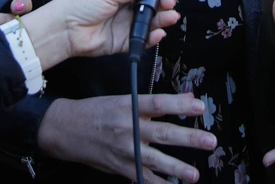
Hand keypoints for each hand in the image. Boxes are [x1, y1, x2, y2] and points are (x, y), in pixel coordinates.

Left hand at [20, 0, 178, 69]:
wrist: (65, 30)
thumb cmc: (78, 5)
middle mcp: (122, 7)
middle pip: (148, 5)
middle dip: (161, 4)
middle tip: (170, 3)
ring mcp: (122, 24)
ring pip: (147, 22)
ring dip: (160, 20)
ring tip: (170, 17)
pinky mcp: (121, 42)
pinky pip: (140, 40)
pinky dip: (150, 37)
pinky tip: (158, 32)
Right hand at [38, 93, 213, 183]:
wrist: (66, 129)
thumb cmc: (97, 111)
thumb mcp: (123, 99)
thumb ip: (153, 103)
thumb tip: (185, 99)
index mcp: (128, 106)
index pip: (158, 104)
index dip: (179, 106)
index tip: (199, 106)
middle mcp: (127, 128)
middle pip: (162, 133)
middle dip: (188, 139)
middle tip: (209, 141)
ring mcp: (123, 150)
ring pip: (154, 160)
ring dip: (176, 168)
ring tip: (194, 174)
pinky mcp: (119, 166)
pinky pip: (141, 177)